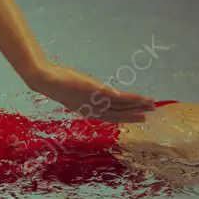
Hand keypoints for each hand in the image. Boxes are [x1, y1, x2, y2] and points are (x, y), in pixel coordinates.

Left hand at [27, 64, 155, 123]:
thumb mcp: (73, 91)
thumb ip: (87, 93)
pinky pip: (116, 97)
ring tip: (151, 105)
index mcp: (86, 111)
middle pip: (118, 114)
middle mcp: (92, 109)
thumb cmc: (57, 84)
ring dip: (137, 106)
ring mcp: (94, 101)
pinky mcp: (95, 91)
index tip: (138, 117)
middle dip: (135, 114)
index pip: (109, 117)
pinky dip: (129, 98)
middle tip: (150, 114)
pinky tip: (140, 97)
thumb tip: (97, 91)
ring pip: (120, 106)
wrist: (46, 80)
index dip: (125, 117)